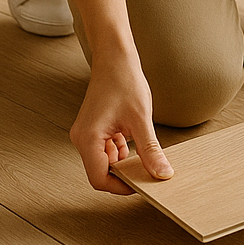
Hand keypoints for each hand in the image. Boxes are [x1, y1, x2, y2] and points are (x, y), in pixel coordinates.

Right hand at [69, 54, 173, 193]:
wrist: (116, 58)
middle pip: (100, 172)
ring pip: (103, 161)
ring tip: (142, 151)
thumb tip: (162, 173)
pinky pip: (104, 149)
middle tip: (146, 170)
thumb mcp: (141, 120)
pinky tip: (133, 139)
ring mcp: (85, 133)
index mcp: (88, 139)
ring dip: (123, 161)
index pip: (99, 179)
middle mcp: (81, 138)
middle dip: (123, 174)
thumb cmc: (125, 82)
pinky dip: (119, 150)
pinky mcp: (93, 128)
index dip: (121, 186)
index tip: (141, 184)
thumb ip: (150, 150)